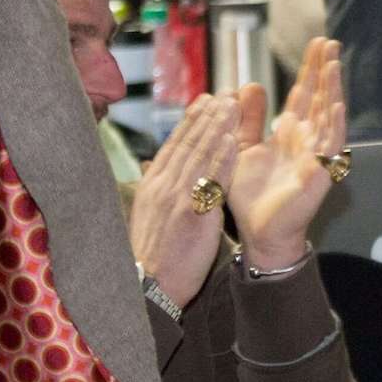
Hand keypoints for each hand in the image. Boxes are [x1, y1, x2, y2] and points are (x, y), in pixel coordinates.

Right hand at [129, 94, 243, 309]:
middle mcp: (162, 186)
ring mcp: (176, 198)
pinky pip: (209, 180)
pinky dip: (220, 157)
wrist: (148, 288)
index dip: (192, 121)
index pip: (175, 145)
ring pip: (199, 155)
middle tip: (226, 93)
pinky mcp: (191, 213)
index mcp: (153, 186)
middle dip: (208, 116)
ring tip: (233, 104)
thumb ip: (156, 186)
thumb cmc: (154, 255)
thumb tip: (155, 163)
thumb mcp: (148, 214)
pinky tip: (232, 140)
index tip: (206, 100)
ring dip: (217, 127)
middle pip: (188, 143)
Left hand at [225, 38, 346, 271]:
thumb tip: (249, 86)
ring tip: (333, 65)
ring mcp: (316, 155)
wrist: (258, 231)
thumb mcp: (240, 148)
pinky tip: (335, 106)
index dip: (311, 70)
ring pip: (327, 116)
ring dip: (332, 90)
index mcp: (291, 133)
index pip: (304, 94)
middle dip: (324, 71)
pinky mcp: (318, 174)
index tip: (318, 43)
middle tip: (329, 42)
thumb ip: (246, 120)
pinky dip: (333, 127)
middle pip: (319, 97)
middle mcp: (308, 139)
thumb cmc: (251, 195)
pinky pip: (330, 147)